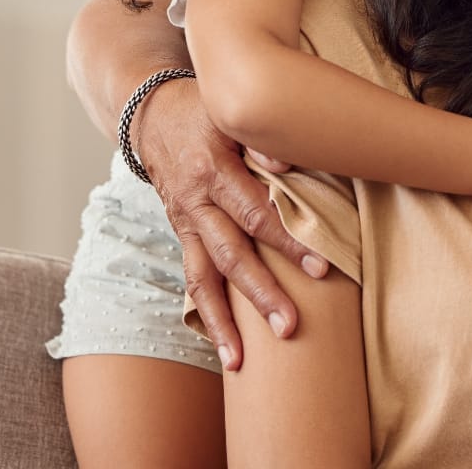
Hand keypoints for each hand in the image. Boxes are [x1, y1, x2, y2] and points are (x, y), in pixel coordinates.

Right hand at [133, 77, 329, 370]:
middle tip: (290, 326)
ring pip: (203, 278)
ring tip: (240, 361)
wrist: (150, 114)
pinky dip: (207, 311)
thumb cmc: (203, 109)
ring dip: (224, 320)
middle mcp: (196, 204)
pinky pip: (193, 277)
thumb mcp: (227, 111)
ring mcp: (185, 223)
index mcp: (213, 170)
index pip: (256, 212)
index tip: (320, 267)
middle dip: (261, 294)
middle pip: (231, 255)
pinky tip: (223, 343)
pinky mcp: (182, 234)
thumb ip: (259, 139)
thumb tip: (287, 166)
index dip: (287, 241)